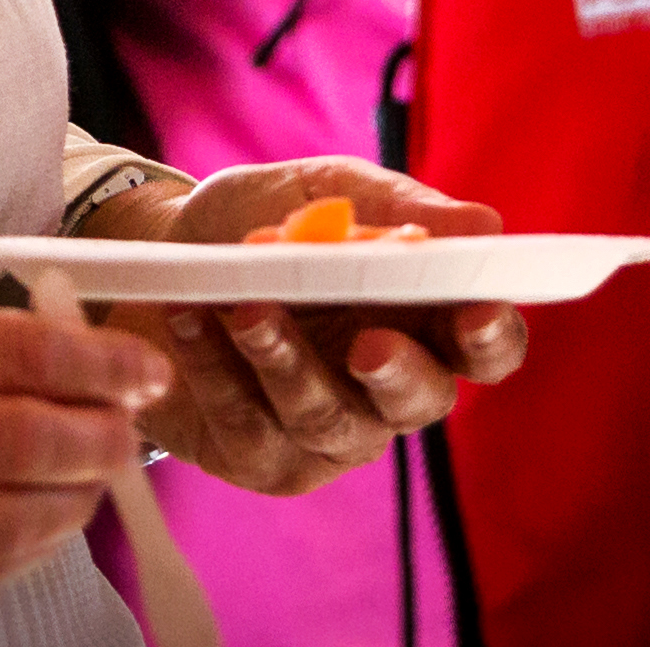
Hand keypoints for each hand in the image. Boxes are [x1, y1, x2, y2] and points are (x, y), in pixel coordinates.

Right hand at [0, 302, 165, 616]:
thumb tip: (58, 358)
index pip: (11, 353)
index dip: (96, 364)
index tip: (142, 370)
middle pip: (17, 440)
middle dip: (98, 437)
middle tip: (129, 431)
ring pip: (0, 521)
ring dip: (70, 503)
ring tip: (92, 483)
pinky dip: (18, 554)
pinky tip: (38, 528)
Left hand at [91, 160, 533, 490]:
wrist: (157, 249)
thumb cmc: (261, 218)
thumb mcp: (325, 191)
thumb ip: (397, 208)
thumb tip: (485, 223)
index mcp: (425, 320)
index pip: (488, 347)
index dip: (492, 337)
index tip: (476, 309)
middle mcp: (389, 388)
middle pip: (423, 401)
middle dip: (398, 372)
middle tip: (366, 342)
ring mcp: (328, 433)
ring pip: (328, 419)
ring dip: (286, 362)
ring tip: (245, 308)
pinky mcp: (260, 458)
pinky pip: (248, 426)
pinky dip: (217, 368)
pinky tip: (190, 320)